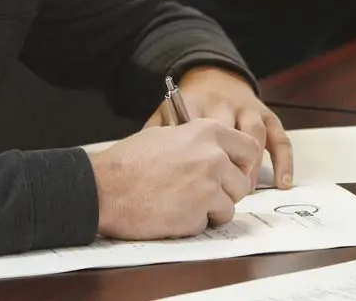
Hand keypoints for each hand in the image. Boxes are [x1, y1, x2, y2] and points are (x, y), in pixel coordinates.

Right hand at [88, 119, 260, 239]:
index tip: (233, 174)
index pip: (250, 149)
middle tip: (201, 194)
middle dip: (226, 192)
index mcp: (208, 133)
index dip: (242, 165)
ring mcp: (208, 187)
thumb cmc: (129, 161)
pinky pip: (208, 223)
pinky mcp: (198, 214)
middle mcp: (214, 157)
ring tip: (182, 203)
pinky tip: (172, 213)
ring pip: (229, 207)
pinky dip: (194, 223)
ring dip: (210, 210)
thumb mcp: (167, 134)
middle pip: (243, 183)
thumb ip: (197, 142)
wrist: (104, 187)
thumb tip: (215, 151)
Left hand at [145, 66, 293, 189]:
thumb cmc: (184, 108)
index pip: (201, 134)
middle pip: (230, 137)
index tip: (197, 187)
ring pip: (255, 137)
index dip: (202, 163)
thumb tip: (147, 165)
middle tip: (222, 195)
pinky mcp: (266, 115)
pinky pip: (279, 138)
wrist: (210, 76)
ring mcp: (247, 108)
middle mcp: (224, 103)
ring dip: (251, 167)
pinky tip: (281, 182)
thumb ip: (159, 135)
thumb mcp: (165, 116)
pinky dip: (283, 161)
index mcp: (196, 104)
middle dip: (228, 169)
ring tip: (243, 192)